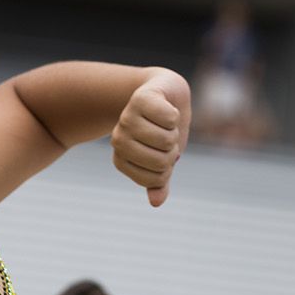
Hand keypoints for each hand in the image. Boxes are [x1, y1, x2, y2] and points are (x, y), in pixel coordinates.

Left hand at [111, 69, 189, 206]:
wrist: (163, 93)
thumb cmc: (162, 129)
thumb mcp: (162, 158)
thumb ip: (159, 181)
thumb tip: (156, 202)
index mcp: (121, 157)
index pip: (154, 178)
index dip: (167, 167)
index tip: (162, 153)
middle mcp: (119, 139)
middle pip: (162, 161)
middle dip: (173, 150)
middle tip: (167, 136)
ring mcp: (127, 118)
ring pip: (166, 139)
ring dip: (175, 131)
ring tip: (166, 123)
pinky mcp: (140, 99)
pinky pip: (168, 117)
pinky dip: (175, 114)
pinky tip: (166, 108)